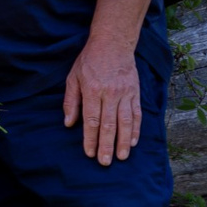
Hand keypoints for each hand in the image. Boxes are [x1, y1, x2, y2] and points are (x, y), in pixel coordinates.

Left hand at [63, 38, 142, 164]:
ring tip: (121, 157)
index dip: (91, 138)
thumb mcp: (73, 77)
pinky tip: (132, 141)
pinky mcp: (136, 92)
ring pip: (126, 122)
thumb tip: (68, 123)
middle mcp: (111, 93)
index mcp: (93, 90)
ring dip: (123, 141)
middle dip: (107, 145)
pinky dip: (136, 129)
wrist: (113, 43)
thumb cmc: (89, 61)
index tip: (90, 153)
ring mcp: (125, 93)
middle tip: (105, 162)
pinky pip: (137, 114)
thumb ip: (71, 101)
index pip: (92, 120)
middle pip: (109, 124)